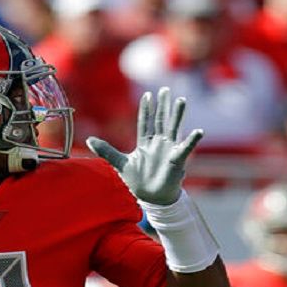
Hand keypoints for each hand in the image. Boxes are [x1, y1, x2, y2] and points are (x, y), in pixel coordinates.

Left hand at [87, 87, 202, 205]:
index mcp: (145, 143)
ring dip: (177, 114)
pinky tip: (198, 131)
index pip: (145, 122)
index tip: (147, 95)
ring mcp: (168, 149)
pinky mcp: (177, 159)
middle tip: (165, 89)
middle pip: (160, 120)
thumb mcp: (119, 163)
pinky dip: (192, 140)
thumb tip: (88, 140)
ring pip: (173, 128)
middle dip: (162, 105)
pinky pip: (186, 147)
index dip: (146, 109)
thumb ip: (106, 150)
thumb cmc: (137, 181)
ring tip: (181, 100)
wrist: (151, 197)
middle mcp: (158, 143)